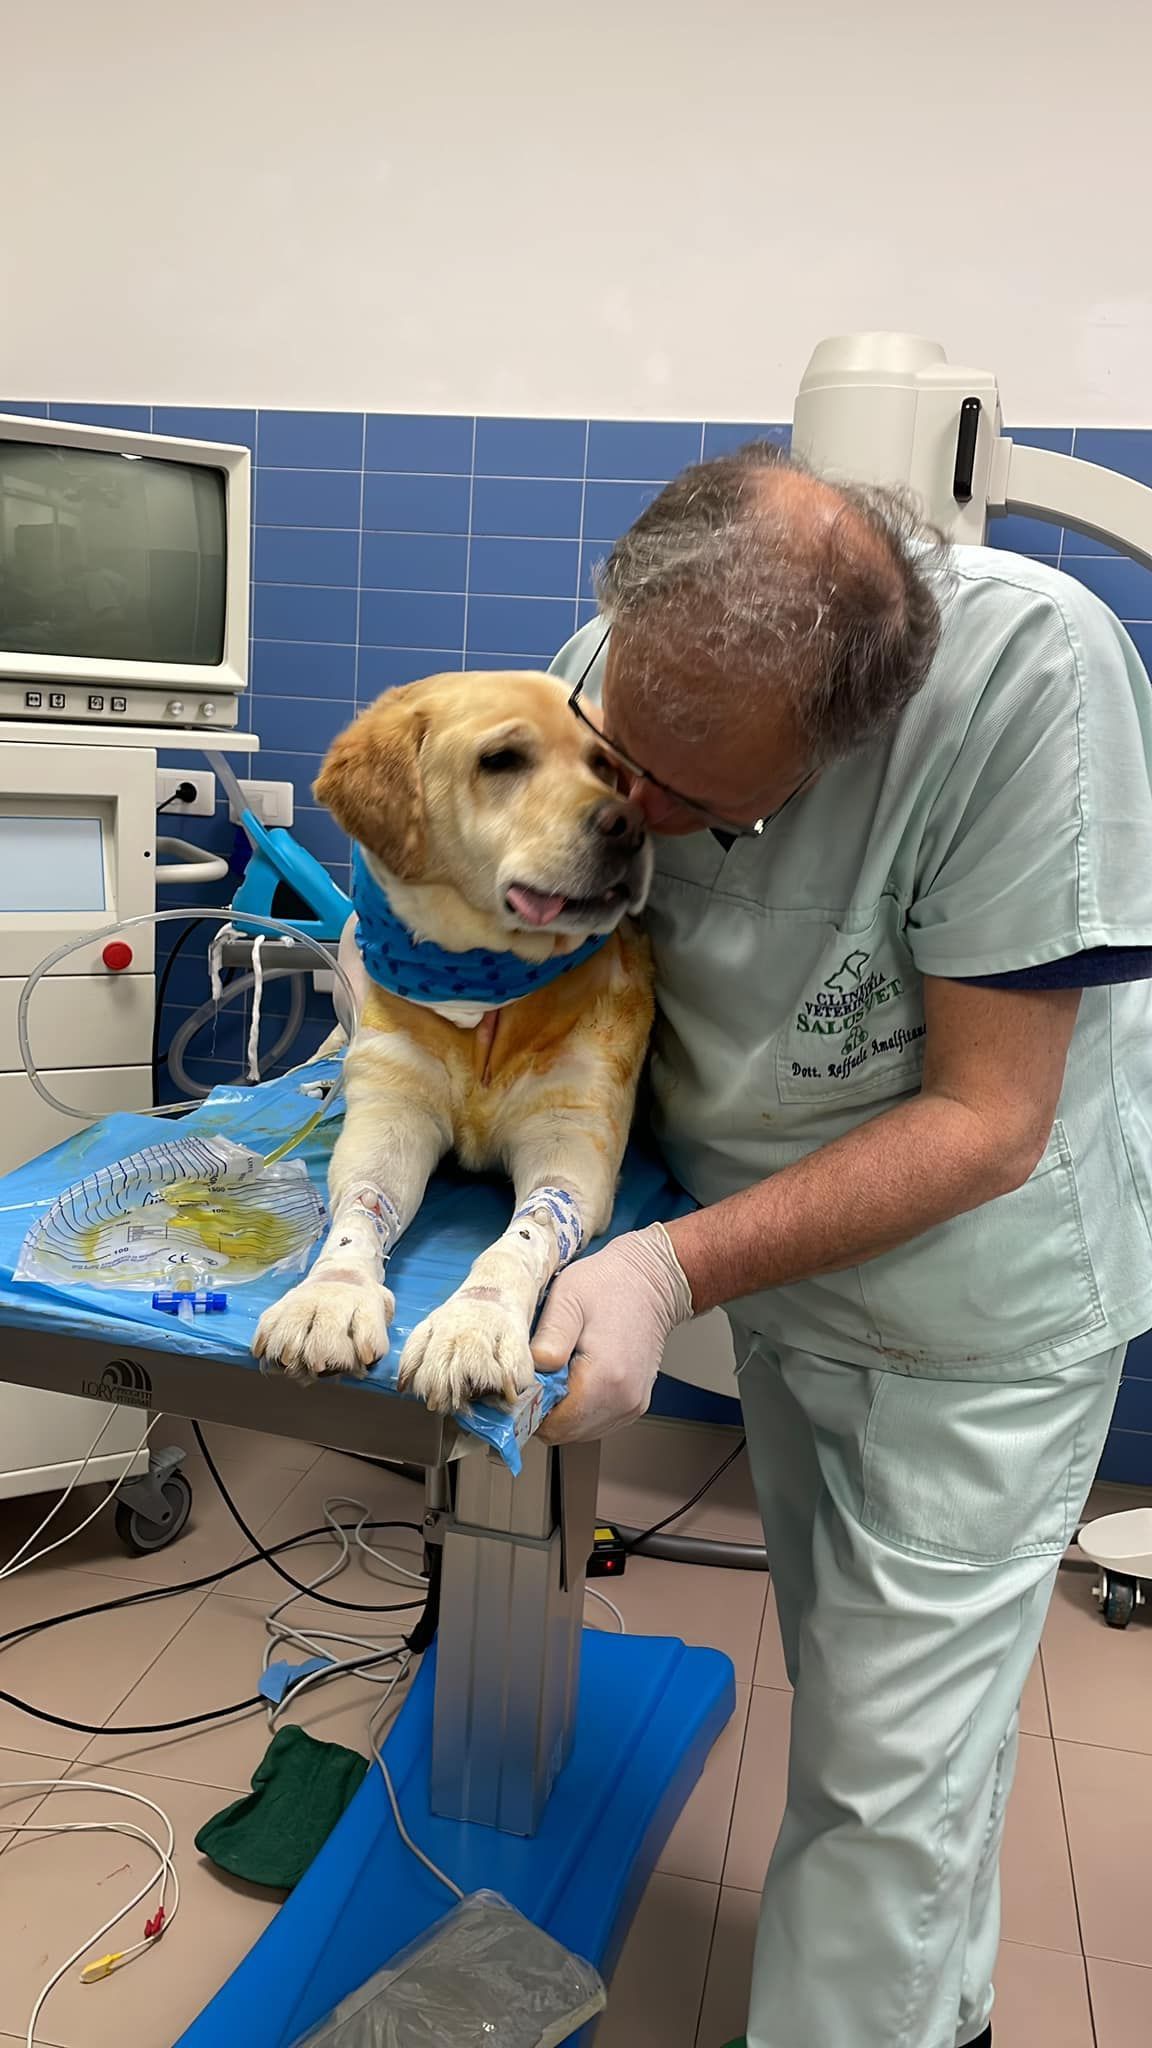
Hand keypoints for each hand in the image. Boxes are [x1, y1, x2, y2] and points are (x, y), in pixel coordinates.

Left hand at [532, 1224, 693, 1442]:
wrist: (650, 1280)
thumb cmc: (609, 1285)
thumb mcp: (567, 1298)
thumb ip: (548, 1339)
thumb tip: (527, 1375)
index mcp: (605, 1378)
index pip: (554, 1425)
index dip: (530, 1409)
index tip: (524, 1384)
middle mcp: (623, 1400)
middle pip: (566, 1433)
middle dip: (544, 1410)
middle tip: (539, 1375)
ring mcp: (632, 1405)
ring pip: (580, 1431)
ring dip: (562, 1411)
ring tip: (561, 1373)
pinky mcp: (634, 1404)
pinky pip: (596, 1422)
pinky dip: (580, 1408)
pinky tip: (577, 1377)